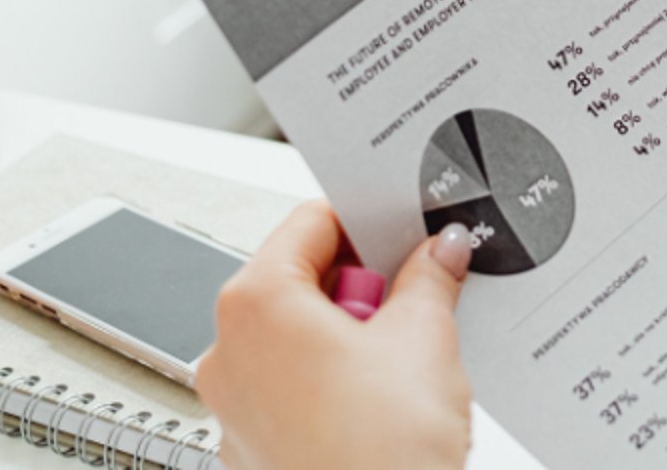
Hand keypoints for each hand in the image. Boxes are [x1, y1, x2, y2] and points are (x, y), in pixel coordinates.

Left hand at [196, 201, 474, 469]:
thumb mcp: (424, 337)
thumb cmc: (383, 453)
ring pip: (299, 337)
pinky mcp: (257, 446)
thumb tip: (437, 252)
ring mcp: (236, 406)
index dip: (368, 220)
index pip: (311, 223)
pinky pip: (295, 386)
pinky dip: (335, 379)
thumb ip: (428, 278)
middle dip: (365, 283)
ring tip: (406, 354)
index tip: (405, 228)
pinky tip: (383, 396)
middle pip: (301, 281)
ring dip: (352, 334)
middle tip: (419, 293)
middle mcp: (228, 352)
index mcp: (255, 304)